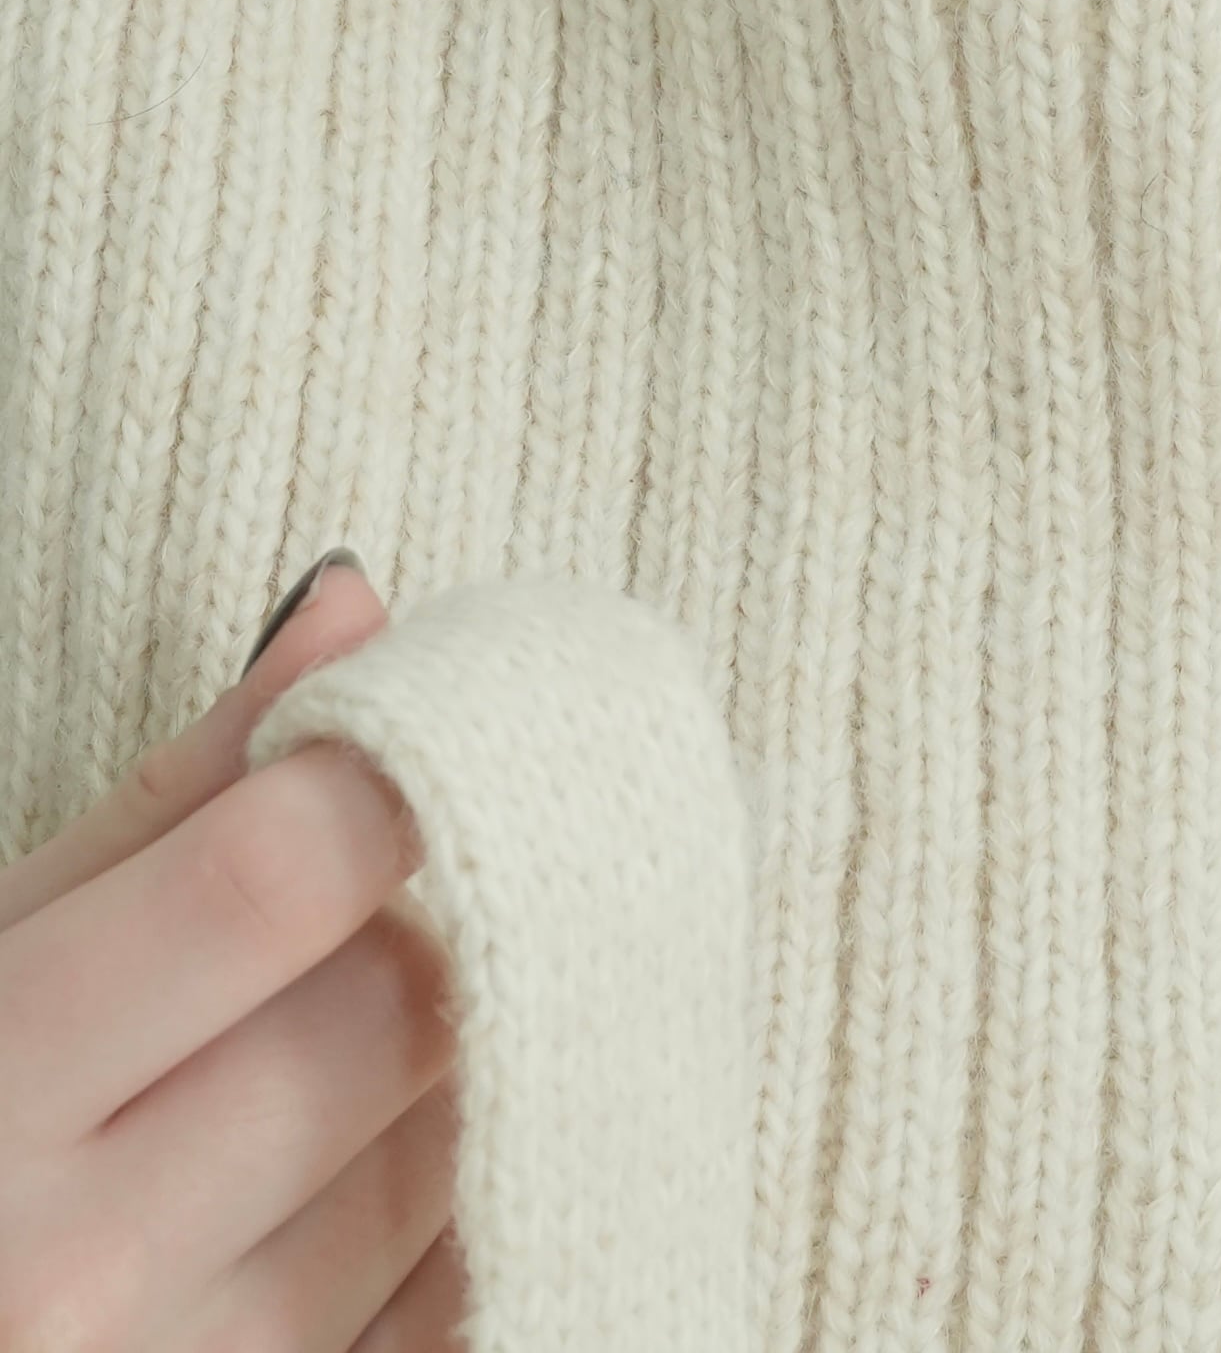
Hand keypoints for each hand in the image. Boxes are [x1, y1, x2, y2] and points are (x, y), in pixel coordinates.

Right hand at [0, 559, 464, 1350]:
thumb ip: (181, 798)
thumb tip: (359, 604)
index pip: (279, 875)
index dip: (389, 770)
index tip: (432, 729)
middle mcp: (81, 1278)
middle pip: (394, 1011)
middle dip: (426, 924)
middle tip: (374, 911)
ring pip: (459, 1149)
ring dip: (460, 1068)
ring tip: (343, 1056)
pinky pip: (472, 1293)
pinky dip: (472, 1204)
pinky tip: (380, 1169)